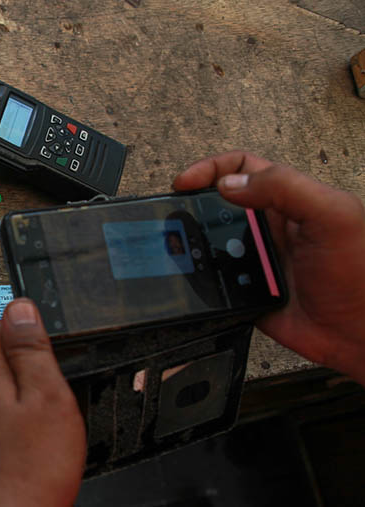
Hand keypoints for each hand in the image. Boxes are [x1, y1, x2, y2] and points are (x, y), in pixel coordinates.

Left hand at [0, 298, 85, 506]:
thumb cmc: (31, 469)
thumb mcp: (47, 396)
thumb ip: (31, 348)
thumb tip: (20, 308)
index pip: (1, 326)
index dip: (30, 334)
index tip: (50, 352)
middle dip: (23, 366)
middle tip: (52, 394)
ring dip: (14, 395)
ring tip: (40, 422)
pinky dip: (6, 420)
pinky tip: (25, 441)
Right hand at [174, 151, 364, 383]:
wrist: (361, 332)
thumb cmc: (360, 272)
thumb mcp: (333, 215)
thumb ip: (285, 188)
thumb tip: (227, 183)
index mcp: (290, 200)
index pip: (243, 168)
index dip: (211, 169)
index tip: (185, 182)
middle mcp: (269, 226)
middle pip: (219, 203)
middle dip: (192, 204)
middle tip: (171, 213)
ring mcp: (256, 259)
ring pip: (210, 242)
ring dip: (193, 242)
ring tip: (176, 246)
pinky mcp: (246, 291)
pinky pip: (214, 279)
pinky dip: (200, 277)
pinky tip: (193, 277)